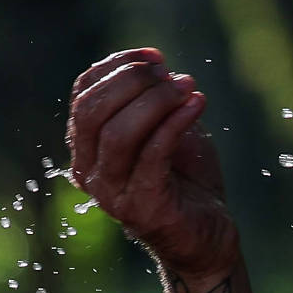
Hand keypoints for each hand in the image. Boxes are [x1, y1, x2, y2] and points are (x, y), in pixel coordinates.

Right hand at [65, 47, 236, 275]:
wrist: (209, 235)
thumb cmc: (186, 179)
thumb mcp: (165, 128)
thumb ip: (152, 100)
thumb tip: (156, 65)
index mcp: (86, 147)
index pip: (84, 93)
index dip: (117, 66)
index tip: (155, 57)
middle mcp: (89, 172)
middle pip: (93, 111)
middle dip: (132, 81)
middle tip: (171, 74)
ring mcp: (111, 193)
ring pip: (118, 133)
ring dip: (156, 102)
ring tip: (188, 88)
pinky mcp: (141, 208)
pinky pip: (152, 155)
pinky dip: (175, 123)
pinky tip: (197, 104)